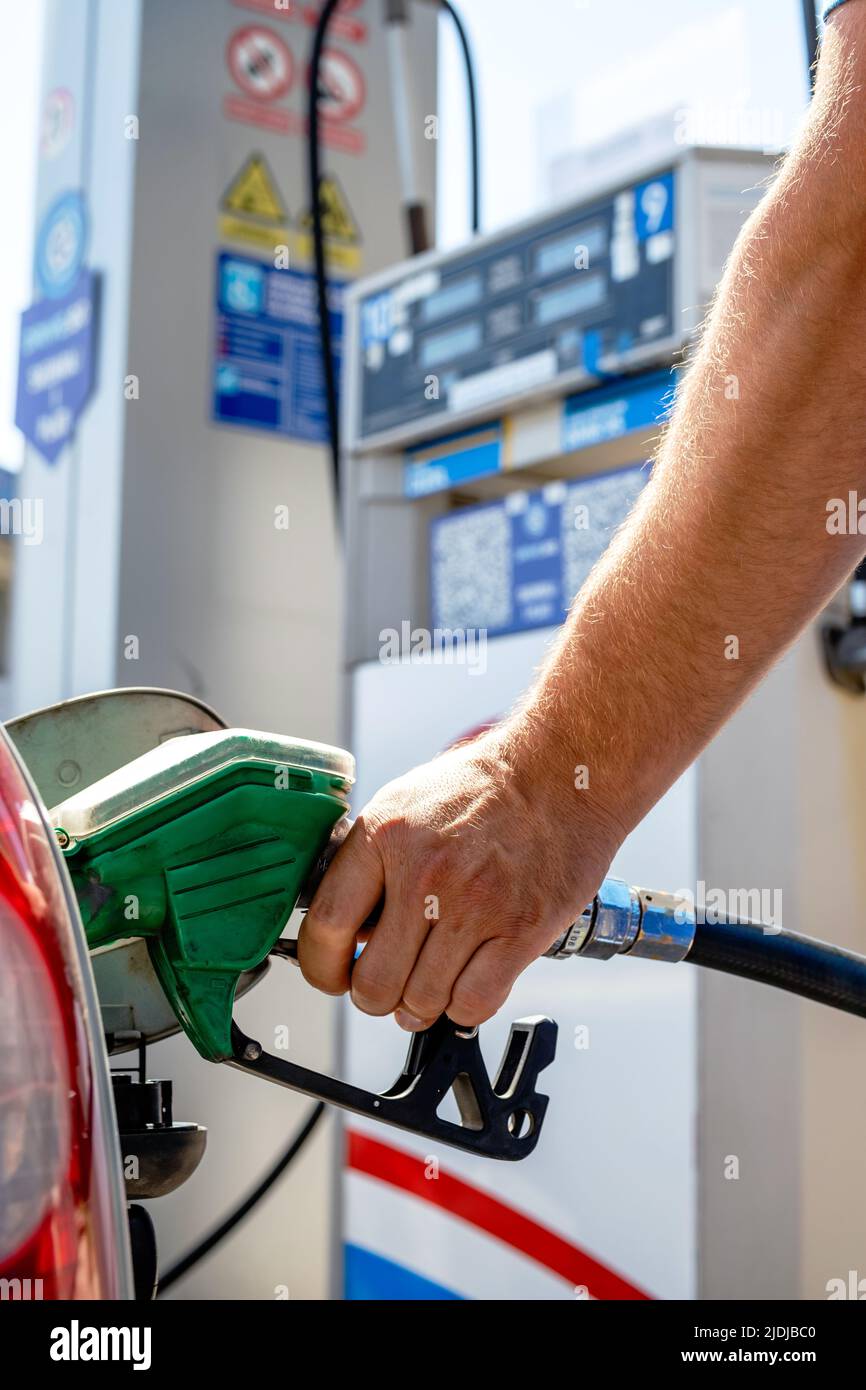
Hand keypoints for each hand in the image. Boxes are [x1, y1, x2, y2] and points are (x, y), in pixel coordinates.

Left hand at [297, 715, 624, 1029]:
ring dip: (421, 1007)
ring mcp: (474, 904)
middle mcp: (425, 872)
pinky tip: (467, 984)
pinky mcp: (521, 929)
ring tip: (430, 987)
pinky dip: (464, 1006)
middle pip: (374, 981)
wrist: (562, 772)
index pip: (327, 926)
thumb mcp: (406, 804)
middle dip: (376, 996)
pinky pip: (474, 1003)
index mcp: (385, 835)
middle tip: (389, 987)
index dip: (323, 967)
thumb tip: (348, 931)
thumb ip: (372, 863)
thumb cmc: (484, 789)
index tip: (335, 975)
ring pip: (422, 1001)